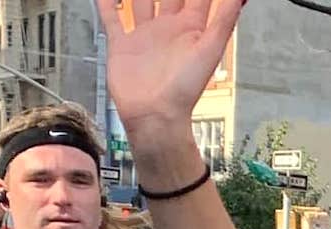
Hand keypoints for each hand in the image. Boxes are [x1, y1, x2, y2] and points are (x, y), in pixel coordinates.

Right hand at [96, 0, 241, 137]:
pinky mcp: (122, 44)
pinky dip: (106, 2)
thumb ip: (224, 20)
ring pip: (140, 0)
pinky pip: (112, 17)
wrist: (155, 114)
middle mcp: (168, 28)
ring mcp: (144, 34)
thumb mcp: (210, 49)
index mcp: (191, 28)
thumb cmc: (185, 89)